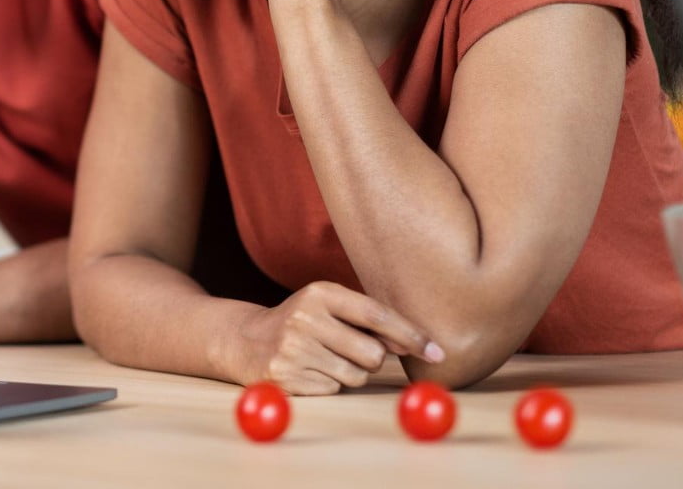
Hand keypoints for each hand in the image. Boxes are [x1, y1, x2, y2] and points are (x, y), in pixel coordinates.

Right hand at [228, 281, 441, 393]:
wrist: (245, 339)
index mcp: (319, 293)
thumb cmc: (302, 321)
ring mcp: (293, 349)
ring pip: (355, 376)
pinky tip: (310, 370)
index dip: (410, 334)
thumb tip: (415, 344)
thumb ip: (368, 320)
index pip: (376, 314)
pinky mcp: (286, 377)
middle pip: (372, 353)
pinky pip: (333, 390)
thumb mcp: (328, 306)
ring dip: (350, 373)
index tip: (436, 351)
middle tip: (351, 350)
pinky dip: (329, 384)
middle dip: (372, 359)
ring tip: (325, 358)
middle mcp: (305, 318)